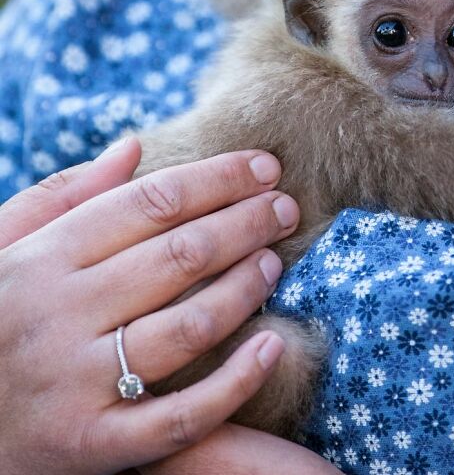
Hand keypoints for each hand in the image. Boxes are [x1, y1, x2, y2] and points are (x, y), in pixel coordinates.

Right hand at [0, 138, 300, 474]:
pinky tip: (271, 347)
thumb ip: (63, 197)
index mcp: (44, 259)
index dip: (219, 178)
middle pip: (179, 256)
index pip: (152, 202)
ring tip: (274, 263)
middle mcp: (60, 316)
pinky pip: (179, 416)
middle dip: (246, 223)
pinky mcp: (92, 447)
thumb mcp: (2, 249)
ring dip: (244, 288)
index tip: (265, 166)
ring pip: (187, 328)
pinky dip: (234, 382)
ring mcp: (77, 385)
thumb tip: (133, 148)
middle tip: (286, 209)